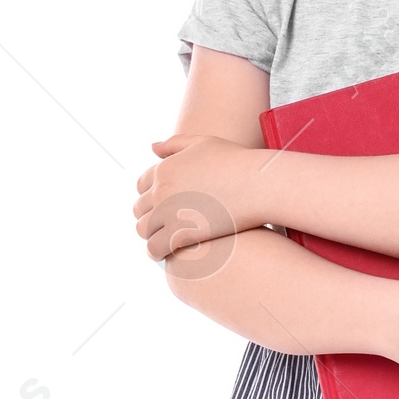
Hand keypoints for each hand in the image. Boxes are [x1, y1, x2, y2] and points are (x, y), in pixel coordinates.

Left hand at [133, 134, 252, 260]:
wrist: (258, 185)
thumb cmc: (237, 162)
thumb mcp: (203, 143)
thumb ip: (174, 144)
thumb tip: (152, 149)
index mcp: (164, 168)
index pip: (141, 186)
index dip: (151, 197)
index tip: (163, 206)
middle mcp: (161, 189)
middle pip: (139, 209)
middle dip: (150, 217)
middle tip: (164, 227)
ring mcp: (169, 213)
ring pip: (143, 230)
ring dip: (151, 236)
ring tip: (165, 242)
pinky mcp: (180, 234)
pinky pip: (155, 248)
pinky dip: (157, 253)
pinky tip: (169, 255)